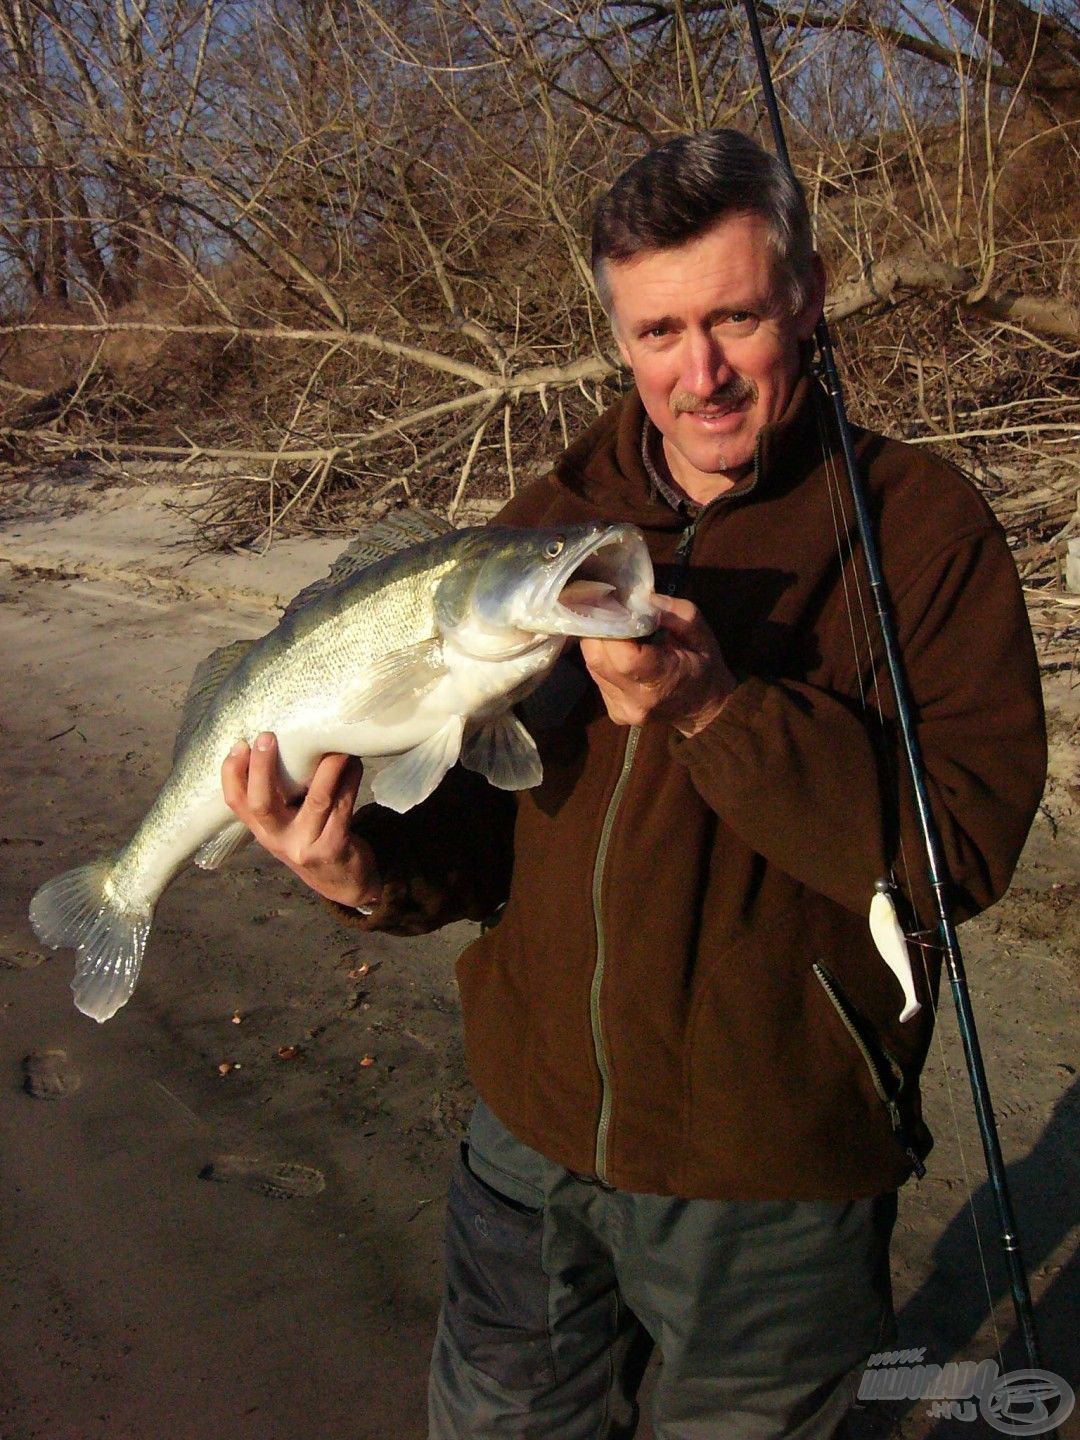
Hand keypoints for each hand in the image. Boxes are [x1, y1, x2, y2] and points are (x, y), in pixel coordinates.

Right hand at [221, 732, 382, 908]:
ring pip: (317, 799)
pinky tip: (353, 762)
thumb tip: (283, 740)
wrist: (342, 882)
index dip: (232, 774)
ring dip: (326, 766)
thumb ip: (278, 795)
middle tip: (267, 737)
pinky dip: (350, 779)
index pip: (236, 803)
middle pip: (262, 805)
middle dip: (262, 768)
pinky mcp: (335, 846)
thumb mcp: (285, 825)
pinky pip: (343, 805)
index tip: (238, 744)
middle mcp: (278, 840)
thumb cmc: (311, 840)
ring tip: (332, 742)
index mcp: (261, 830)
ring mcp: (307, 846)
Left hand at [580, 594, 735, 736]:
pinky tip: (618, 650)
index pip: (621, 654)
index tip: (613, 603)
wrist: (704, 709)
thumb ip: (673, 612)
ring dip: (599, 642)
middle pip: (597, 658)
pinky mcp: (613, 711)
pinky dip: (603, 658)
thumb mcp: (701, 633)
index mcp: (661, 679)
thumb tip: (641, 598)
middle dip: (597, 628)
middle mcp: (636, 699)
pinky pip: (597, 676)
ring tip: (614, 627)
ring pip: (592, 665)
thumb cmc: (704, 667)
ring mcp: (621, 708)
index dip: (610, 625)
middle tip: (608, 608)